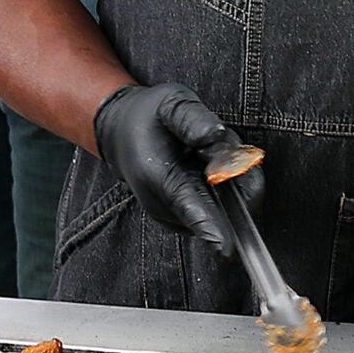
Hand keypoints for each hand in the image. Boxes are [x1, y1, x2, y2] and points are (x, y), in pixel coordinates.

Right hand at [93, 82, 255, 259]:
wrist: (121, 133)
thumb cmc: (148, 116)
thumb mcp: (170, 103)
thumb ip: (193, 119)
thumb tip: (217, 136)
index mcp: (160, 177)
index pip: (192, 209)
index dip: (213, 228)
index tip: (227, 249)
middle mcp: (165, 206)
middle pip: (220, 208)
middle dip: (232, 180)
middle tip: (209, 146)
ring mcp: (173, 218)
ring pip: (222, 209)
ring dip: (227, 183)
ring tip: (199, 155)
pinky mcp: (182, 221)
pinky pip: (217, 211)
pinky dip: (220, 191)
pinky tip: (200, 169)